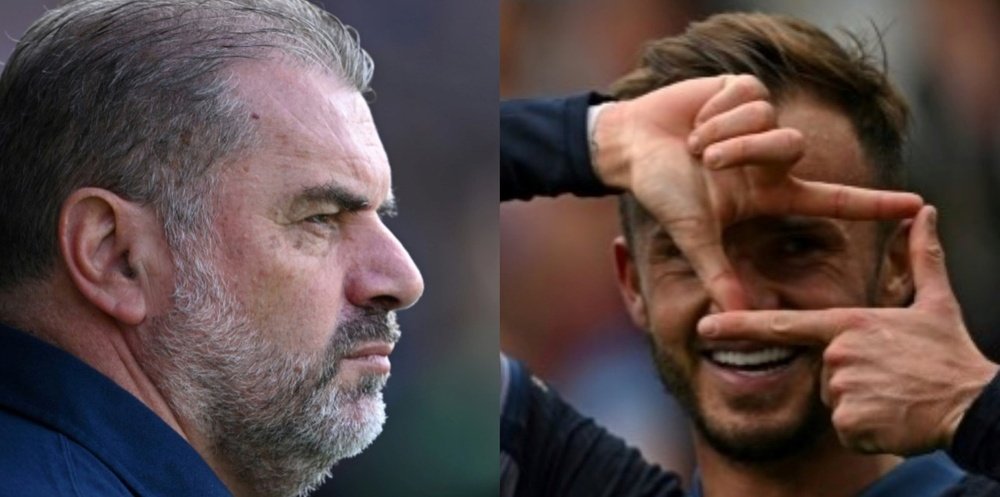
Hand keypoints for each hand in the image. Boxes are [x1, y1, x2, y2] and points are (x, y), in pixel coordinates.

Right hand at [592, 75, 923, 309]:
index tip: (915, 206)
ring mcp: (759, 122)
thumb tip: (735, 316)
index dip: (872, 203)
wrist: (630, 148)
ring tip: (694, 144)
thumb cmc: (662, 191)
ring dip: (724, 132)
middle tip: (708, 162)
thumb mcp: (693, 235)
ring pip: (767, 118)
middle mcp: (771, 158)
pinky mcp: (741, 91)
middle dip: (747, 151)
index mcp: (767, 193)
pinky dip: (714, 109)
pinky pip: (746, 94)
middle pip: (791, 146)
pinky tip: (695, 119)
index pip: (831, 199)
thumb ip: (718, 272)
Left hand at [697, 205, 998, 454]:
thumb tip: (925, 211)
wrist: (975, 404)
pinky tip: (891, 419)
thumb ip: (922, 258)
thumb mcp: (936, 304)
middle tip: (888, 379)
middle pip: (821, 371)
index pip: (782, 325)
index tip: (704, 327)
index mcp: (848, 324)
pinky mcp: (851, 420)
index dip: (739, 325)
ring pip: (833, 401)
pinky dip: (865, 430)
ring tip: (893, 396)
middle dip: (849, 379)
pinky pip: (845, 428)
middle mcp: (838, 352)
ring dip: (860, 405)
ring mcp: (843, 386)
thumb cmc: (951, 355)